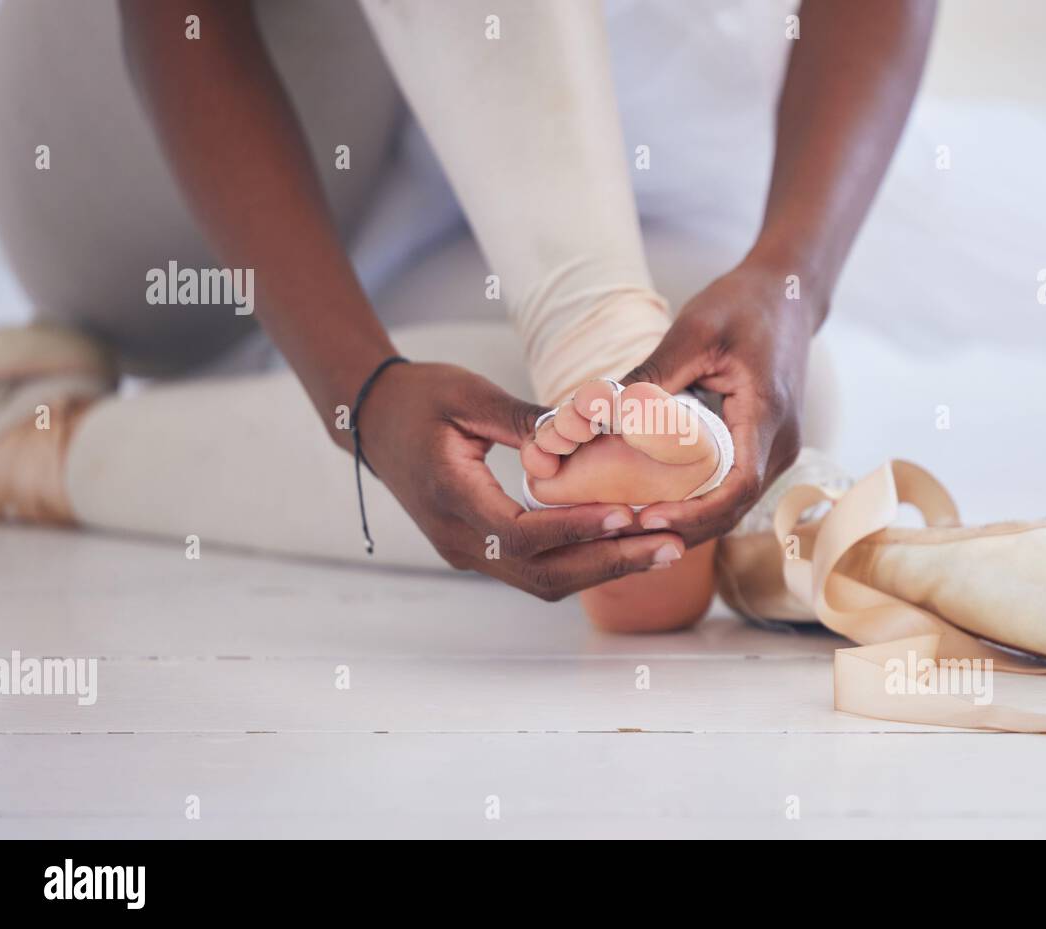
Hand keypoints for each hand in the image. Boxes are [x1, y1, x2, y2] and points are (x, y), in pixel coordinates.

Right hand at [352, 362, 685, 599]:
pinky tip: (628, 546)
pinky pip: (538, 570)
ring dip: (605, 570)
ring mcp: (467, 553)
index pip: (517, 533)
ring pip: (544, 581)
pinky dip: (585, 562)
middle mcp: (457, 540)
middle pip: (541, 573)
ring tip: (664, 549)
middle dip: (609, 562)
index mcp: (449, 497)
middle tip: (671, 545)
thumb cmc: (419, 398)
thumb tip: (580, 428)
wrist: (374, 421)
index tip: (626, 515)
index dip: (575, 529)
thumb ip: (521, 419)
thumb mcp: (468, 395)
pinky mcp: (481, 552)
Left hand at [622, 258, 816, 545]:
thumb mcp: (694, 330)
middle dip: (682, 527)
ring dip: (689, 521)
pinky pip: (733, 487)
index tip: (650, 517)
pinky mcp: (766, 447)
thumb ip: (654, 373)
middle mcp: (781, 442)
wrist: (787, 293)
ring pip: (734, 504)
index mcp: (767, 414)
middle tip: (625, 531)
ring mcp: (777, 448)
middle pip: (734, 507)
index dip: (696, 512)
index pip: (739, 485)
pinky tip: (658, 503)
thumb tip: (603, 411)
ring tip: (634, 525)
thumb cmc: (744, 304)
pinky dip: (699, 502)